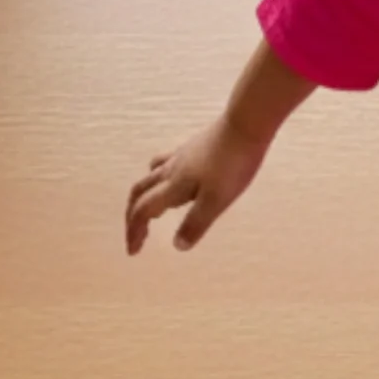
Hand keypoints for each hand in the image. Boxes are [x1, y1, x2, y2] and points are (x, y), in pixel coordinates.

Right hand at [125, 113, 269, 254]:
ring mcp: (180, 157)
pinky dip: (158, 177)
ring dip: (143, 196)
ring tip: (151, 211)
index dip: (135, 232)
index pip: (143, 211)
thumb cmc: (233, 165)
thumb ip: (196, 223)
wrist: (245, 126)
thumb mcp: (217, 201)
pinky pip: (164, 164)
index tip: (133, 251)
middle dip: (133, 216)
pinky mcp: (192, 148)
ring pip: (149, 177)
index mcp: (173, 186)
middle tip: (136, 236)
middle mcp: (170, 171)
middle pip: (139, 193)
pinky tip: (171, 180)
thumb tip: (177, 246)